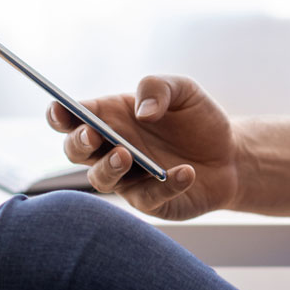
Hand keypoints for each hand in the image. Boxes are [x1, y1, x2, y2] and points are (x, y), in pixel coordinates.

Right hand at [48, 74, 241, 220]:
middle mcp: (112, 149)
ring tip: (127, 155)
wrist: (230, 153)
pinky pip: (148, 198)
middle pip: (76, 151)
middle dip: (78, 143)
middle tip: (93, 135)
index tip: (59, 109)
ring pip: (101, 180)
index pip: (74, 117)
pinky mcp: (151, 202)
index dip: (60, 114)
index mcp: (111, 118)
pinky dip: (165, 185)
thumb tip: (142, 111)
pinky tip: (186, 172)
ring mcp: (128, 178)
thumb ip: (158, 88)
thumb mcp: (184, 90)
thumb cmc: (197, 119)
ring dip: (108, 168)